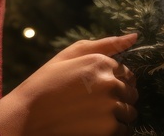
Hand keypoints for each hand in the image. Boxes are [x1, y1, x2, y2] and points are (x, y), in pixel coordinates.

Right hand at [0, 33, 139, 135]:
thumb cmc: (47, 82)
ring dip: (118, 114)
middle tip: (95, 102)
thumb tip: (135, 36)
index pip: (126, 72)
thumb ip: (105, 44)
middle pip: (131, 92)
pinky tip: (95, 126)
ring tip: (95, 115)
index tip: (98, 88)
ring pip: (130, 112)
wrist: (28, 115)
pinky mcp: (108, 129)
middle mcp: (110, 83)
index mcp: (101, 62)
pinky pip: (124, 129)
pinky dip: (114, 129)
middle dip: (119, 97)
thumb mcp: (70, 55)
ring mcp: (110, 107)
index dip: (114, 80)